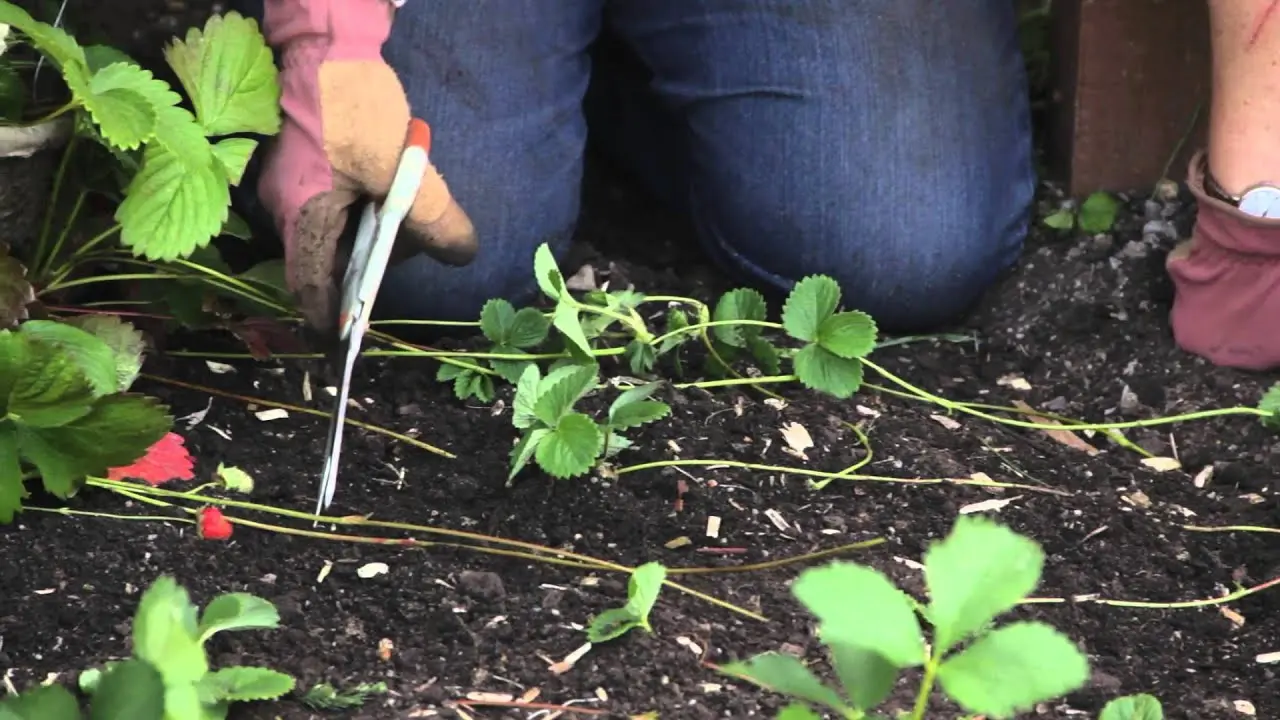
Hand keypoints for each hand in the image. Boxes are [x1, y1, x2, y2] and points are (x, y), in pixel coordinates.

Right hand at [257, 1, 476, 335]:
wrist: (329, 40)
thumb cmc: (354, 106)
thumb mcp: (402, 169)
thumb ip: (434, 217)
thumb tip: (465, 254)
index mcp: (301, 216)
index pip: (307, 286)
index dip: (329, 317)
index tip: (350, 340)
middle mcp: (289, 207)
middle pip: (324, 263)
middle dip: (363, 276)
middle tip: (402, 275)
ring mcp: (296, 185)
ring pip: (333, 234)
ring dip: (369, 242)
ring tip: (409, 235)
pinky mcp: (310, 166)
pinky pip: (336, 207)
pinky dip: (365, 216)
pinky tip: (395, 203)